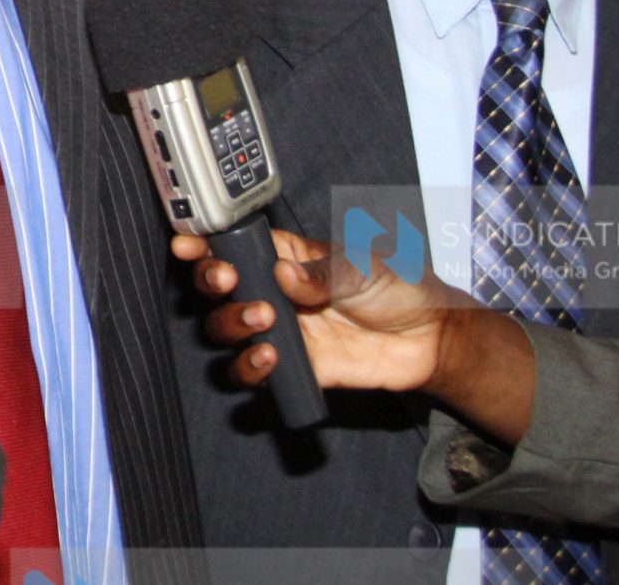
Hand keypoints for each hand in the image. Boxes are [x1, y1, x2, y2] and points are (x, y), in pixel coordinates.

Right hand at [171, 227, 458, 391]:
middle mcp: (272, 293)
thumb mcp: (362, 265)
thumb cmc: (398, 286)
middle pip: (217, 289)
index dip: (203, 245)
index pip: (233, 247)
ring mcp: (280, 331)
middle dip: (211, 282)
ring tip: (264, 319)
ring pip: (224, 330)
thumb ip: (321, 272)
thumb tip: (285, 276)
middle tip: (229, 281)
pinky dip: (250, 368)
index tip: (187, 246)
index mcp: (284, 257)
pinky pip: (253, 373)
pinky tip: (270, 358)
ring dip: (230, 324)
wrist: (430, 338)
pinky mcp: (293, 367)